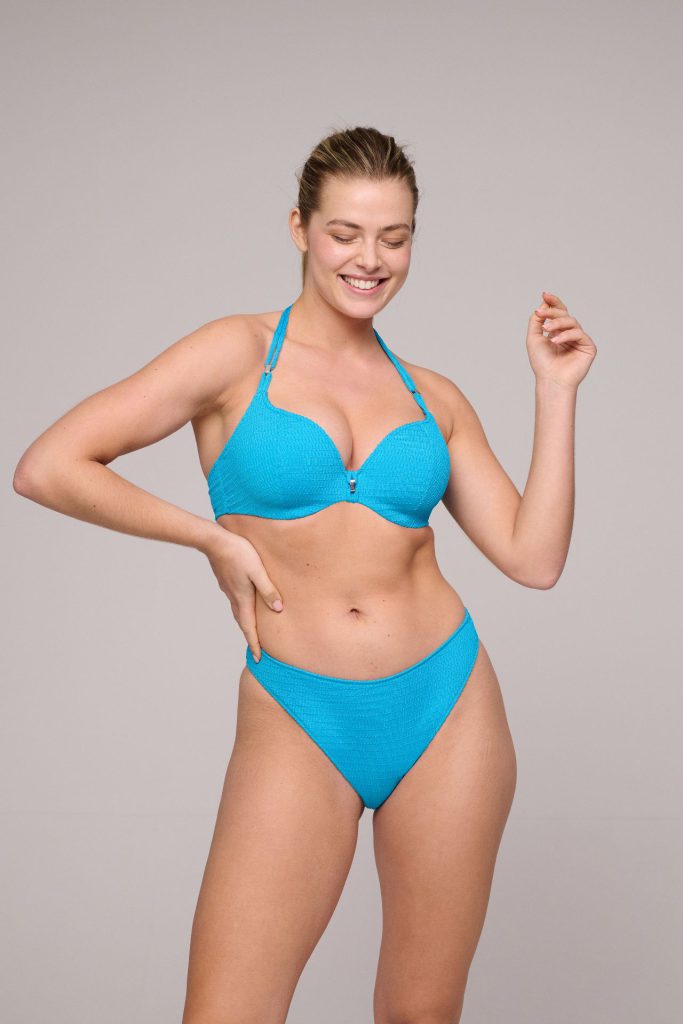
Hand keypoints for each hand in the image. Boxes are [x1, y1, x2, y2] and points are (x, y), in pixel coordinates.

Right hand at [204, 530, 282, 661]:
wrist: (214, 541)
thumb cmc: (239, 553)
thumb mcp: (258, 571)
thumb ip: (268, 590)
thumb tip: (278, 609)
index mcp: (242, 598)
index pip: (249, 627)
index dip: (255, 643)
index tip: (259, 658)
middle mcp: (234, 597)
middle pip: (243, 622)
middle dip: (250, 637)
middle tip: (257, 649)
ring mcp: (228, 589)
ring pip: (238, 612)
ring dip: (245, 623)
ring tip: (252, 630)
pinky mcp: (226, 581)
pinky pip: (235, 601)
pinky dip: (241, 610)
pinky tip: (245, 604)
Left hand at [526, 291, 596, 389]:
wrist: (550, 380)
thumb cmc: (542, 363)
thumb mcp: (534, 338)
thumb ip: (536, 321)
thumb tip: (542, 304)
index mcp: (559, 332)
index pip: (559, 312)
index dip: (553, 302)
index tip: (544, 295)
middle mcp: (570, 334)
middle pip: (565, 314)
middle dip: (553, 312)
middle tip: (541, 313)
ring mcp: (580, 340)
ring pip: (572, 322)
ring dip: (558, 323)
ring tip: (546, 330)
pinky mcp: (588, 347)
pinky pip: (579, 333)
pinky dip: (566, 335)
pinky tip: (555, 341)